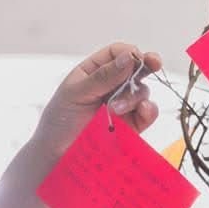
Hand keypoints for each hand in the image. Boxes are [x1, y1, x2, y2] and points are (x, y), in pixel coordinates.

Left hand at [33, 45, 161, 160]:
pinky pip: (147, 114)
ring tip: (115, 109)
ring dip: (134, 96)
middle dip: (144, 67)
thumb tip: (129, 57)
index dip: (130, 52)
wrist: (56, 155)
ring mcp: (122, 104)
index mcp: (94, 71)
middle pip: (136, 68)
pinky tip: (143, 110)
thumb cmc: (58, 121)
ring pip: (141, 91)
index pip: (118, 53)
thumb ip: (102, 77)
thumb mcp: (75, 94)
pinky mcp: (129, 125)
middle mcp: (111, 85)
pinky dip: (149, 110)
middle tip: (152, 64)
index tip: (137, 57)